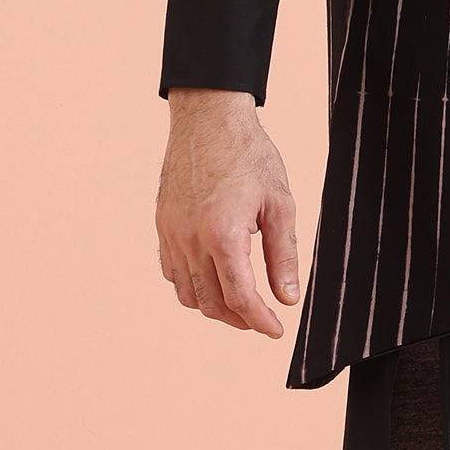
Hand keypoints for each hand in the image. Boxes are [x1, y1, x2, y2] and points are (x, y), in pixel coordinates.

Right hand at [156, 89, 299, 336]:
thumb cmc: (249, 154)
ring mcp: (171, 233)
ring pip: (188, 293)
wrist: (208, 118)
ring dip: (215, 307)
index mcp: (224, 234)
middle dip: (240, 319)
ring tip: (239, 304)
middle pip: (213, 303)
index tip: (276, 331)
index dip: (260, 321)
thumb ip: (284, 255)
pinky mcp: (163, 225)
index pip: (240, 298)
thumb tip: (287, 298)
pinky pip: (171, 272)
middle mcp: (191, 239)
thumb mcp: (279, 203)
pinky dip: (192, 286)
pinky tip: (213, 279)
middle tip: (262, 319)